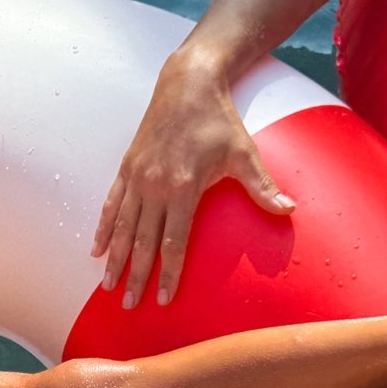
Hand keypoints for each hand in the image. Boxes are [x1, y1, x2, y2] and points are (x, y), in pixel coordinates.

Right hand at [92, 45, 295, 308]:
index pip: (174, 242)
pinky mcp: (127, 168)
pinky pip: (111, 204)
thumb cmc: (219, 119)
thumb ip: (263, 186)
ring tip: (107, 287)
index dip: (168, 274)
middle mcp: (154, 186)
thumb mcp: (244, 152)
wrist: (188, 81)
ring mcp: (137, 177)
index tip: (163, 299)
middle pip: (142, 242)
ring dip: (114, 259)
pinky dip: (103, 228)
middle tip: (128, 306)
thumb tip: (290, 210)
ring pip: (122, 227)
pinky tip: (96, 249)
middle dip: (135, 276)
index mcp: (183, 187)